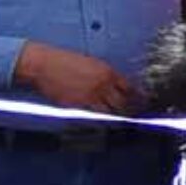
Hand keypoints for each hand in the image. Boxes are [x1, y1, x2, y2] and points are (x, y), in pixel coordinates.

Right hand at [13, 42, 136, 113]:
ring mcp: (90, 97)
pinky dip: (101, 120)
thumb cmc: (64, 61)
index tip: (143, 104)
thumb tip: (117, 87)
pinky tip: (104, 123)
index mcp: (107, 72)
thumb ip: (106, 76)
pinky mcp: (78, 106)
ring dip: (117, 118)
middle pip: (124, 104)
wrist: (43, 65)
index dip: (138, 98)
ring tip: (122, 123)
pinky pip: (94, 117)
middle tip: (135, 117)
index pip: (130, 89)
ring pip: (111, 113)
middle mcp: (102, 85)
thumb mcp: (91, 63)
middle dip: (131, 111)